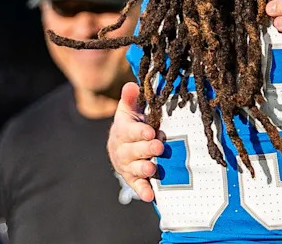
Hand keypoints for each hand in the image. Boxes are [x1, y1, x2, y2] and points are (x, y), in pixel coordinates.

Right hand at [107, 82, 163, 201]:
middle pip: (132, 150)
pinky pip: (137, 185)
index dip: (139, 131)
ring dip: (143, 168)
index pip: (129, 130)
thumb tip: (131, 84)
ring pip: (133, 167)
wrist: (123, 145)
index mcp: (122, 131)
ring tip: (152, 167)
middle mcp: (122, 149)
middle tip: (158, 146)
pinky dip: (142, 190)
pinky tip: (150, 196)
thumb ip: (131, 98)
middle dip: (145, 148)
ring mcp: (127, 165)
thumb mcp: (130, 109)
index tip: (150, 130)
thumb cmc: (132, 124)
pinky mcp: (132, 178)